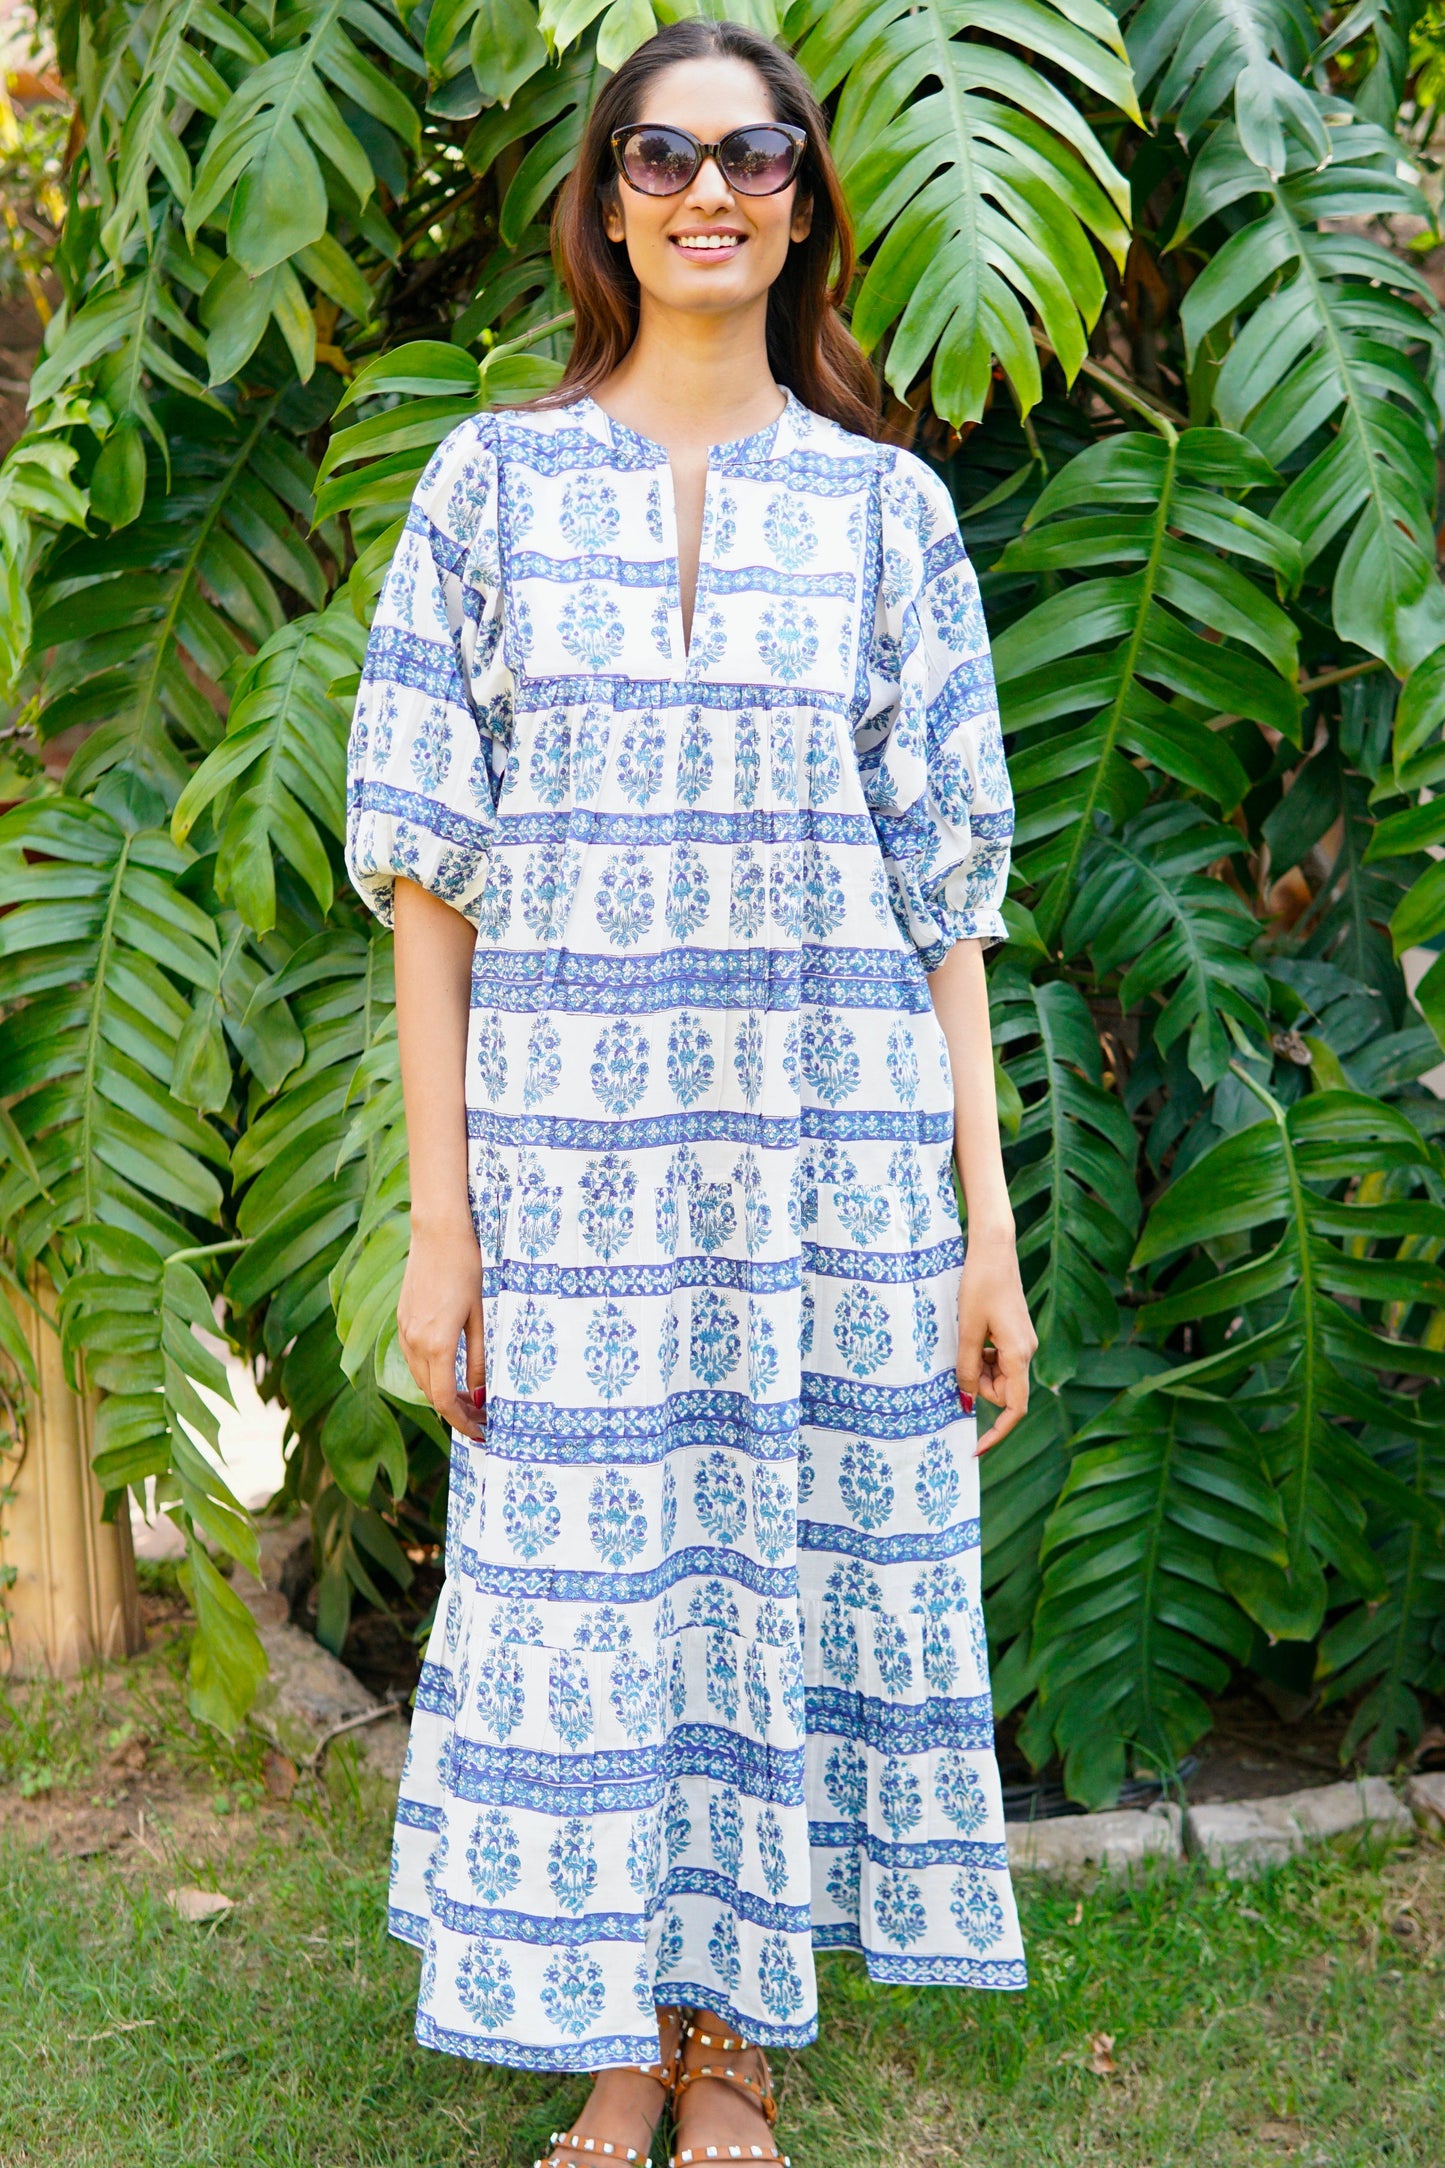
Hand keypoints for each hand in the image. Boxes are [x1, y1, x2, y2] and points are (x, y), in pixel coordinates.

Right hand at [397, 1217, 486, 1441]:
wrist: (438, 1232)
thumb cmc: (467, 1269)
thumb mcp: (480, 1316)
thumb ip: (478, 1359)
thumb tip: (479, 1396)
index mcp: (436, 1344)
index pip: (444, 1400)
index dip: (462, 1422)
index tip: (481, 1431)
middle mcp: (414, 1342)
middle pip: (430, 1394)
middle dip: (455, 1412)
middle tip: (482, 1419)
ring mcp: (404, 1331)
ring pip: (419, 1378)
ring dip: (441, 1394)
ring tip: (469, 1400)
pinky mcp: (402, 1320)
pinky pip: (413, 1359)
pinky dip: (430, 1375)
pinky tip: (449, 1373)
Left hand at [957, 1228, 1036, 1454]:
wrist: (994, 1251)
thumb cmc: (980, 1285)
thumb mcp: (966, 1329)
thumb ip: (966, 1367)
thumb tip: (964, 1399)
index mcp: (1019, 1354)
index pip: (1014, 1408)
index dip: (997, 1432)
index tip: (976, 1448)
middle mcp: (1027, 1352)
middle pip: (1002, 1393)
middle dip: (978, 1387)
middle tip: (959, 1360)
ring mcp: (1023, 1344)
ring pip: (998, 1377)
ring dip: (978, 1370)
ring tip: (965, 1340)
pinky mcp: (1016, 1335)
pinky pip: (999, 1361)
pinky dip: (983, 1358)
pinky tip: (972, 1335)